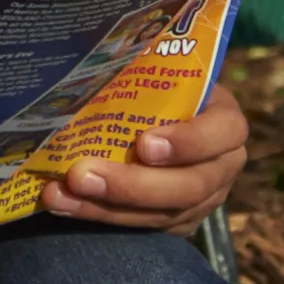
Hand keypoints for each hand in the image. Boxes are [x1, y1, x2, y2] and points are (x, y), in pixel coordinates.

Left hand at [44, 75, 252, 228]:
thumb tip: (94, 56)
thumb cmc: (154, 87)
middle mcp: (221, 165)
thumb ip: (142, 72)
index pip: (225, 132)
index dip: (189, 142)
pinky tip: (63, 203)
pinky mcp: (177, 221)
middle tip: (81, 175)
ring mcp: (203, 199)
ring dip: (105, 206)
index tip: (144, 144)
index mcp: (224, 120)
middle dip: (132, 185)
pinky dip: (99, 215)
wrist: (153, 114)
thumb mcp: (157, 74)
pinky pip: (142, 226)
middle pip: (190, 186)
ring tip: (59, 194)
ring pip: (162, 213)